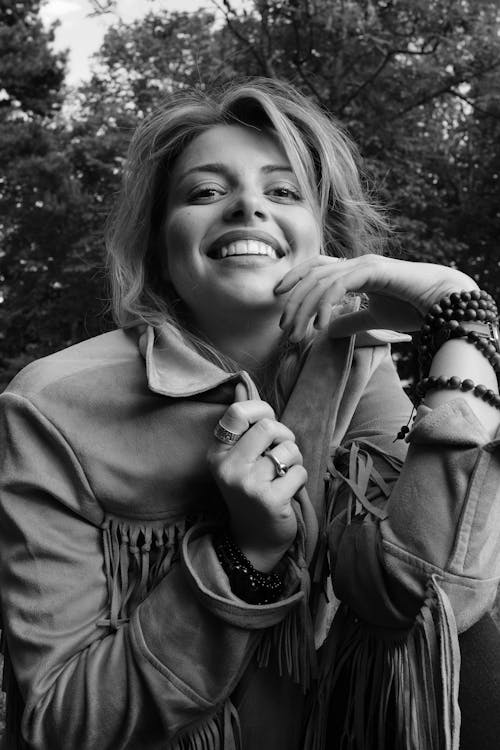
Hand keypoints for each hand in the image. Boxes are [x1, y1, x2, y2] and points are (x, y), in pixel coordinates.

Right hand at [207, 393, 306, 570]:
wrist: (253, 540)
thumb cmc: (250, 491)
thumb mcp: (239, 457)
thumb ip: (242, 422)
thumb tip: (242, 383)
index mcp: (218, 453)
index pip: (239, 413)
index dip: (262, 411)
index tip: (268, 426)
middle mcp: (228, 467)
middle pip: (269, 427)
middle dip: (285, 436)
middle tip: (281, 453)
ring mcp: (248, 485)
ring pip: (288, 449)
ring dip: (294, 460)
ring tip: (284, 474)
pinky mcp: (270, 500)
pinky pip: (299, 471)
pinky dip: (300, 479)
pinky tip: (288, 491)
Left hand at [274, 254, 477, 341]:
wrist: (446, 303)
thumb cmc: (414, 308)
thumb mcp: (374, 319)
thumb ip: (351, 322)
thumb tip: (329, 332)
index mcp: (354, 270)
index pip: (315, 269)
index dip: (294, 280)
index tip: (278, 300)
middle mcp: (356, 263)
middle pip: (312, 275)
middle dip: (293, 301)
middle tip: (284, 327)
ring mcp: (364, 264)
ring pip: (320, 281)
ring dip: (304, 308)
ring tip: (297, 333)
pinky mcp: (373, 271)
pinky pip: (338, 286)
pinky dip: (325, 306)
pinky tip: (320, 326)